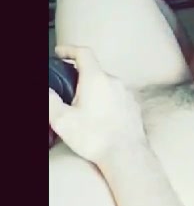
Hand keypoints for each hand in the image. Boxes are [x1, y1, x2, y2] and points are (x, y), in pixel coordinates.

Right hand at [48, 45, 145, 164]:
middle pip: (95, 69)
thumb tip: (47, 91)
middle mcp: (114, 81)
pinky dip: (106, 99)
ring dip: (94, 88)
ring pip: (106, 83)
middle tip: (67, 86)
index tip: (60, 53)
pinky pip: (117, 95)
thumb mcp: (63, 120)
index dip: (69, 50)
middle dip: (80, 74)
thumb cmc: (95, 138)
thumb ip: (51, 101)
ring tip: (83, 104)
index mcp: (96, 79)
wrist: (126, 155)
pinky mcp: (133, 106)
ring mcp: (126, 93)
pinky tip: (100, 114)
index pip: (83, 53)